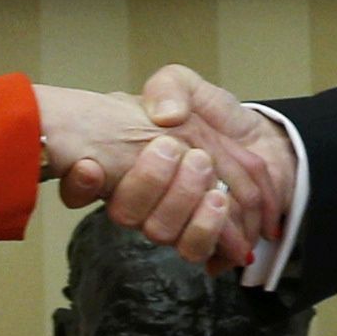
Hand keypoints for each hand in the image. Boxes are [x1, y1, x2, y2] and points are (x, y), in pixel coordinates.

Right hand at [34, 85, 251, 268]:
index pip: (81, 187)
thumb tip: (165, 115)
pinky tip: (219, 199)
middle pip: (125, 213)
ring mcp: (169, 223)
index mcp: (123, 166)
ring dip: (180, 199)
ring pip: (160, 232)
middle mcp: (140, 202)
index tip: (89, 166)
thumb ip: (169, 88)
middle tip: (173, 147)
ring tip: (202, 164)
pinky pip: (195, 249)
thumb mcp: (187, 86)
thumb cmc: (213, 116)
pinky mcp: (203, 239)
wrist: (258, 140)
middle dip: (148, 180)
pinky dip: (208, 226)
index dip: (78, 184)